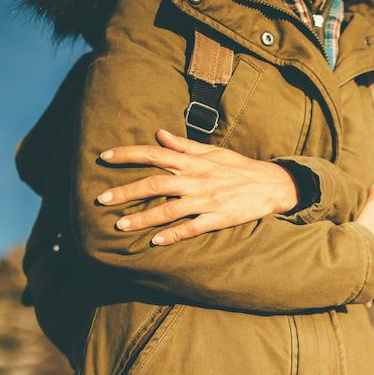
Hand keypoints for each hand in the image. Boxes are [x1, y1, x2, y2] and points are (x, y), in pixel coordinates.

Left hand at [97, 129, 299, 245]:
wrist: (271, 185)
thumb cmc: (239, 167)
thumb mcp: (212, 151)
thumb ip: (183, 145)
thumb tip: (159, 133)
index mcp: (193, 162)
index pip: (155, 153)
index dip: (128, 154)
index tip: (104, 157)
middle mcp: (196, 180)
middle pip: (155, 183)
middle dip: (127, 191)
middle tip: (102, 199)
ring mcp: (207, 200)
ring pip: (169, 209)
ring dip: (143, 218)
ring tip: (120, 225)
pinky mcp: (218, 218)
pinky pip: (192, 228)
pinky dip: (174, 235)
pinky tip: (156, 241)